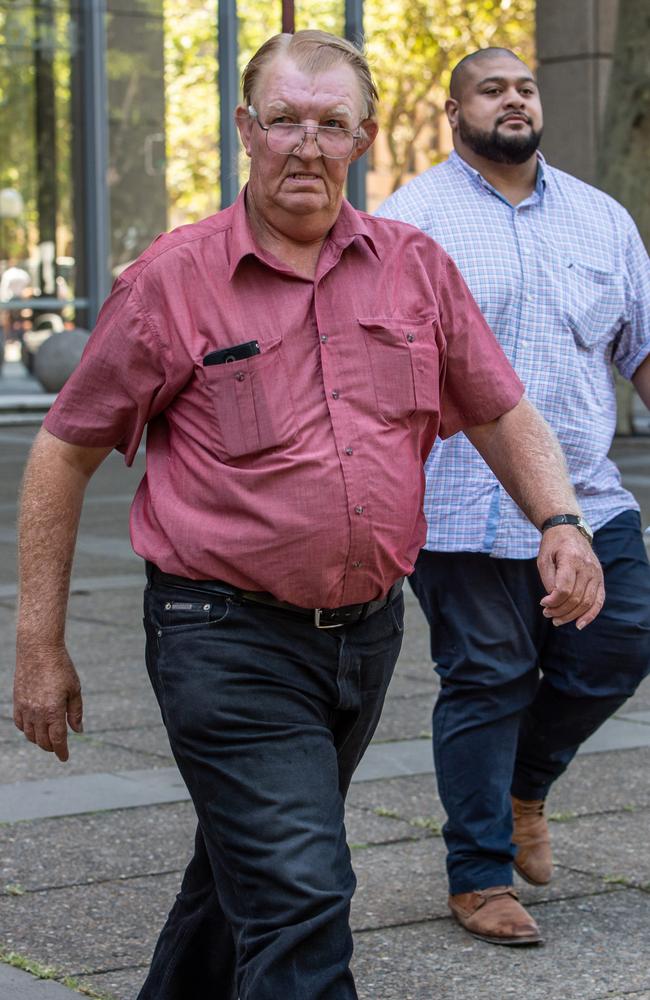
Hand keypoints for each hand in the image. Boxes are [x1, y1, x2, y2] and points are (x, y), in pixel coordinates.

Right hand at [13, 641, 82, 761]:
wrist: (38, 650)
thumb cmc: (61, 667)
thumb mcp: (74, 689)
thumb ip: (76, 712)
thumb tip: (78, 731)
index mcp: (54, 710)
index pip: (57, 740)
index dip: (61, 752)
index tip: (65, 758)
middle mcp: (37, 713)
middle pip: (42, 741)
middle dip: (52, 748)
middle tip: (59, 748)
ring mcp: (25, 708)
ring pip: (30, 735)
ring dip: (39, 740)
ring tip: (48, 739)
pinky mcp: (17, 701)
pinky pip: (20, 724)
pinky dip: (27, 730)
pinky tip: (35, 728)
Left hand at [537, 525, 604, 629]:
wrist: (569, 530)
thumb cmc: (553, 545)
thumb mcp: (543, 559)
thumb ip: (548, 580)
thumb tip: (553, 601)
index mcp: (571, 559)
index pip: (565, 588)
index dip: (553, 601)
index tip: (543, 603)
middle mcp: (587, 567)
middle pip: (576, 598)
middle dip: (560, 611)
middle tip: (547, 614)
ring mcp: (596, 573)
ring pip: (587, 602)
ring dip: (571, 615)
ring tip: (557, 620)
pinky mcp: (600, 578)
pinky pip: (599, 600)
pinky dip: (590, 615)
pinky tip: (580, 624)